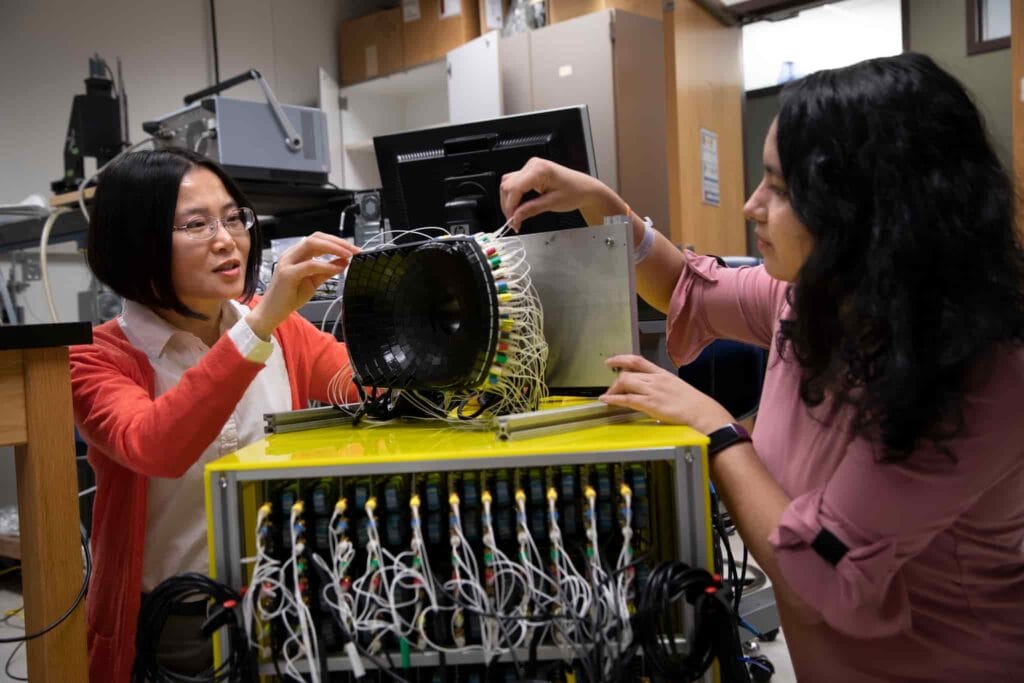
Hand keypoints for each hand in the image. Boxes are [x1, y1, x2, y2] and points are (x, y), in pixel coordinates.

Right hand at [246, 232, 359, 338]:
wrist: (272, 313)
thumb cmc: (289, 297)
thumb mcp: (313, 282)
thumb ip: (327, 271)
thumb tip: (344, 261)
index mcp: (297, 254)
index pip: (319, 239)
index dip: (337, 241)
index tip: (353, 249)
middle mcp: (291, 255)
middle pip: (316, 238)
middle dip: (338, 242)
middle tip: (355, 250)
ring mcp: (287, 263)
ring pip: (312, 245)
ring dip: (333, 248)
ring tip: (348, 255)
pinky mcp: (287, 274)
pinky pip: (309, 265)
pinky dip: (325, 265)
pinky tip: (337, 269)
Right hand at [499, 157, 626, 230]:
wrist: (586, 188)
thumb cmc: (576, 191)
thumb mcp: (552, 204)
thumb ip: (531, 209)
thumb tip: (515, 217)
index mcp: (539, 169)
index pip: (514, 188)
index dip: (510, 207)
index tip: (512, 221)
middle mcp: (532, 165)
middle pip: (507, 185)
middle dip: (508, 205)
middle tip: (514, 222)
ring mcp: (531, 167)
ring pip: (508, 184)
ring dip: (509, 201)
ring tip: (516, 217)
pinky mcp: (531, 172)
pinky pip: (515, 183)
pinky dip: (514, 197)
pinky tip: (518, 208)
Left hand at [599, 354, 733, 434]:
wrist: (703, 413)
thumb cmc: (694, 404)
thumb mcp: (677, 388)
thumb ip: (662, 386)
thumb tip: (651, 390)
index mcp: (662, 374)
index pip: (638, 361)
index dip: (621, 359)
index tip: (611, 361)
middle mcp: (656, 379)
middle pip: (628, 372)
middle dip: (615, 380)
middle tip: (610, 388)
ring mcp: (653, 391)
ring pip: (625, 382)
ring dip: (613, 389)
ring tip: (609, 397)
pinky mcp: (651, 404)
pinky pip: (627, 398)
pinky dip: (613, 399)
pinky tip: (606, 400)